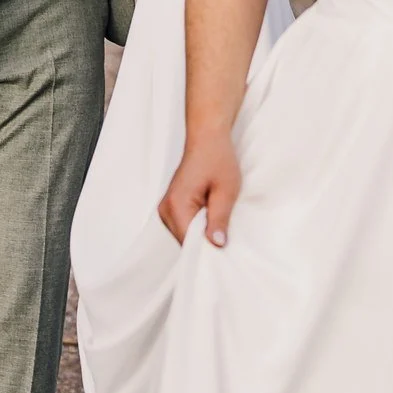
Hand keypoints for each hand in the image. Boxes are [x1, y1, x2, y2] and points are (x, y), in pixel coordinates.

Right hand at [157, 130, 239, 247]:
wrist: (208, 138)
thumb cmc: (218, 159)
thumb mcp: (226, 191)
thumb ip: (219, 219)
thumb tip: (216, 245)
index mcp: (176, 205)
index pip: (188, 242)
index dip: (207, 251)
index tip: (224, 255)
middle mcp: (165, 210)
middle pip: (184, 242)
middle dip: (204, 244)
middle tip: (227, 241)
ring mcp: (166, 209)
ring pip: (184, 236)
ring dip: (201, 235)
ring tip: (220, 227)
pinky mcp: (172, 207)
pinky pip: (184, 226)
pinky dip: (198, 227)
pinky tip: (212, 220)